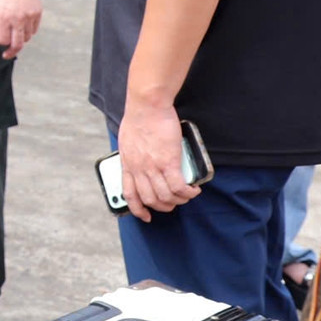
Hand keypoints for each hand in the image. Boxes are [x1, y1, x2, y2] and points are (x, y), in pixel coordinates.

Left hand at [0, 0, 41, 58]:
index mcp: (4, 17)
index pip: (3, 40)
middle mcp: (18, 19)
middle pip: (17, 45)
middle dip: (11, 51)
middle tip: (7, 53)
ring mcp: (30, 16)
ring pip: (27, 38)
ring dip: (19, 39)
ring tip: (14, 32)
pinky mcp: (38, 12)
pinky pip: (34, 29)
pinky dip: (28, 30)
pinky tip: (22, 25)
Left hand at [116, 98, 198, 221]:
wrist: (147, 105)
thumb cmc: (139, 117)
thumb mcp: (127, 141)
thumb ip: (133, 154)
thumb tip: (141, 160)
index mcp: (127, 165)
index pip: (130, 194)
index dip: (138, 209)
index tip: (146, 216)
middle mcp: (138, 169)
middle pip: (151, 200)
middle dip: (164, 206)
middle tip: (173, 202)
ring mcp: (153, 167)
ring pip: (166, 197)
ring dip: (179, 201)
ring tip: (186, 195)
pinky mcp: (169, 162)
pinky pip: (179, 187)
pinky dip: (188, 193)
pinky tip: (193, 190)